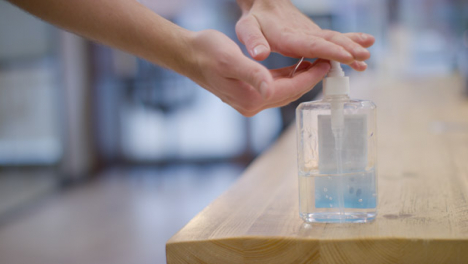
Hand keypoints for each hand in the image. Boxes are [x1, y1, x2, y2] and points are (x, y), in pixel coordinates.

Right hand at [187, 30, 329, 115]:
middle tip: (326, 62)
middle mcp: (252, 105)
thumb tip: (268, 89)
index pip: (290, 90)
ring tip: (315, 62)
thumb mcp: (231, 60)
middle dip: (309, 79)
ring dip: (299, 78)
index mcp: (251, 98)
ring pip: (283, 91)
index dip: (310, 78)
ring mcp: (249, 101)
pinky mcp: (247, 94)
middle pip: (290, 94)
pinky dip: (286, 78)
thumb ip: (252, 74)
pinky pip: (273, 88)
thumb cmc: (207, 53)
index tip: (326, 64)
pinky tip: (294, 66)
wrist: (188, 55)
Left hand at [235, 0, 374, 70]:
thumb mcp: (247, 29)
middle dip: (348, 49)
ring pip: (335, 39)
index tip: (347, 56)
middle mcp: (304, 34)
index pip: (313, 44)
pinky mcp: (314, 35)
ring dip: (353, 46)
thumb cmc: (256, 19)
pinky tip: (364, 48)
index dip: (330, 50)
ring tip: (367, 57)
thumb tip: (259, 55)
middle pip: (329, 40)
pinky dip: (351, 42)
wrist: (265, 3)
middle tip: (364, 58)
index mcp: (289, 36)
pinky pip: (334, 39)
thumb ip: (253, 41)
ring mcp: (312, 33)